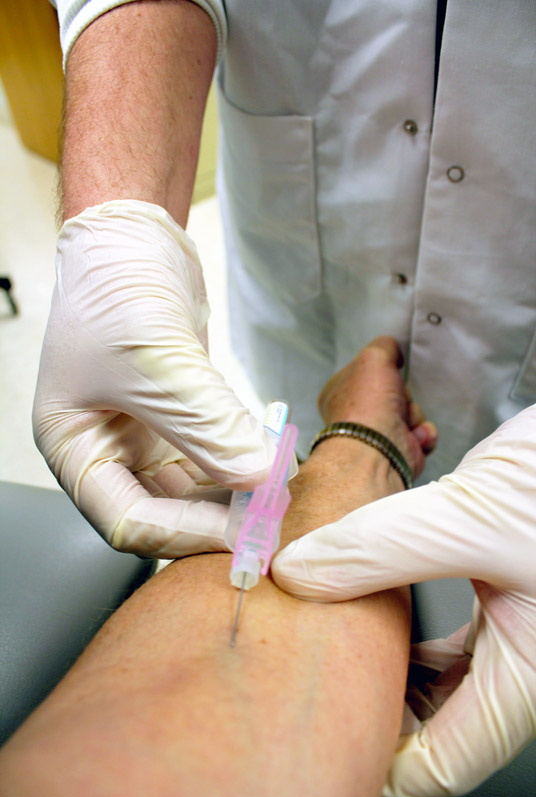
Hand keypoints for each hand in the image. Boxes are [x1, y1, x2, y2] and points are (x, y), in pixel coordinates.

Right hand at [33, 200, 274, 557]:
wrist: (133, 240)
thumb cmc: (114, 293)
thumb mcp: (156, 363)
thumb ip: (207, 425)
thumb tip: (258, 476)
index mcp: (74, 449)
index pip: (126, 520)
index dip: (183, 533)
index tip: (239, 531)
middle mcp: (106, 450)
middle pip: (162, 511)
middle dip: (214, 517)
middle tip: (268, 520)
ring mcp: (142, 435)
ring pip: (191, 486)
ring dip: (233, 491)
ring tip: (278, 491)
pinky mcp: (177, 415)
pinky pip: (210, 453)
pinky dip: (240, 459)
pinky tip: (271, 460)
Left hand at [273, 403, 535, 796]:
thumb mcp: (466, 516)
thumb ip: (378, 548)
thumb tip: (301, 573)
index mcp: (527, 674)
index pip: (444, 763)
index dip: (381, 763)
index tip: (326, 743)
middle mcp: (526, 665)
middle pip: (441, 727)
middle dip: (382, 713)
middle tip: (321, 689)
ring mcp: (521, 633)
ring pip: (447, 684)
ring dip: (396, 670)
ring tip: (340, 647)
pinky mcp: (510, 597)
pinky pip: (457, 643)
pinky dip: (415, 636)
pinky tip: (383, 611)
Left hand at [316, 336, 436, 479]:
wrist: (378, 450)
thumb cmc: (368, 403)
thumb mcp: (373, 357)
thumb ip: (384, 346)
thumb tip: (393, 350)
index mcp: (341, 392)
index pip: (369, 374)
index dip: (384, 372)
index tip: (388, 375)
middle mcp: (357, 415)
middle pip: (396, 392)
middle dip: (404, 395)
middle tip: (397, 400)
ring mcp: (379, 435)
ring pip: (412, 412)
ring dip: (415, 415)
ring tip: (404, 423)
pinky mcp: (400, 451)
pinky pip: (423, 434)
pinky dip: (424, 435)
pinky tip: (416, 438)